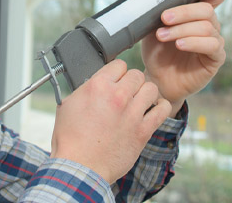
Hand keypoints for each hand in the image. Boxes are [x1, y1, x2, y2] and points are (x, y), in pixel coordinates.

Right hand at [50, 60, 170, 182]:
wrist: (80, 167)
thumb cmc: (70, 139)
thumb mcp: (68, 105)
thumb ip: (85, 90)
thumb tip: (94, 85)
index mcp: (97, 86)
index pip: (119, 65)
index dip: (117, 72)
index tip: (115, 80)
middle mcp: (117, 96)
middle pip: (137, 74)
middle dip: (131, 82)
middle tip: (126, 92)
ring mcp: (132, 113)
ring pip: (151, 88)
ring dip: (146, 93)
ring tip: (140, 100)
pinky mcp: (143, 131)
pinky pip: (163, 109)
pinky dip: (160, 107)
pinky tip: (153, 110)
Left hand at [141, 0, 227, 116]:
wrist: (156, 78)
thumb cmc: (157, 51)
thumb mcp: (150, 23)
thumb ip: (153, 0)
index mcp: (197, 13)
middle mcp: (210, 25)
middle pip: (206, 10)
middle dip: (184, 11)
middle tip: (163, 18)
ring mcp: (214, 41)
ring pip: (206, 27)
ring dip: (181, 29)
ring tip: (162, 35)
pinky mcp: (215, 58)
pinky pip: (211, 45)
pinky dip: (193, 42)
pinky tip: (179, 44)